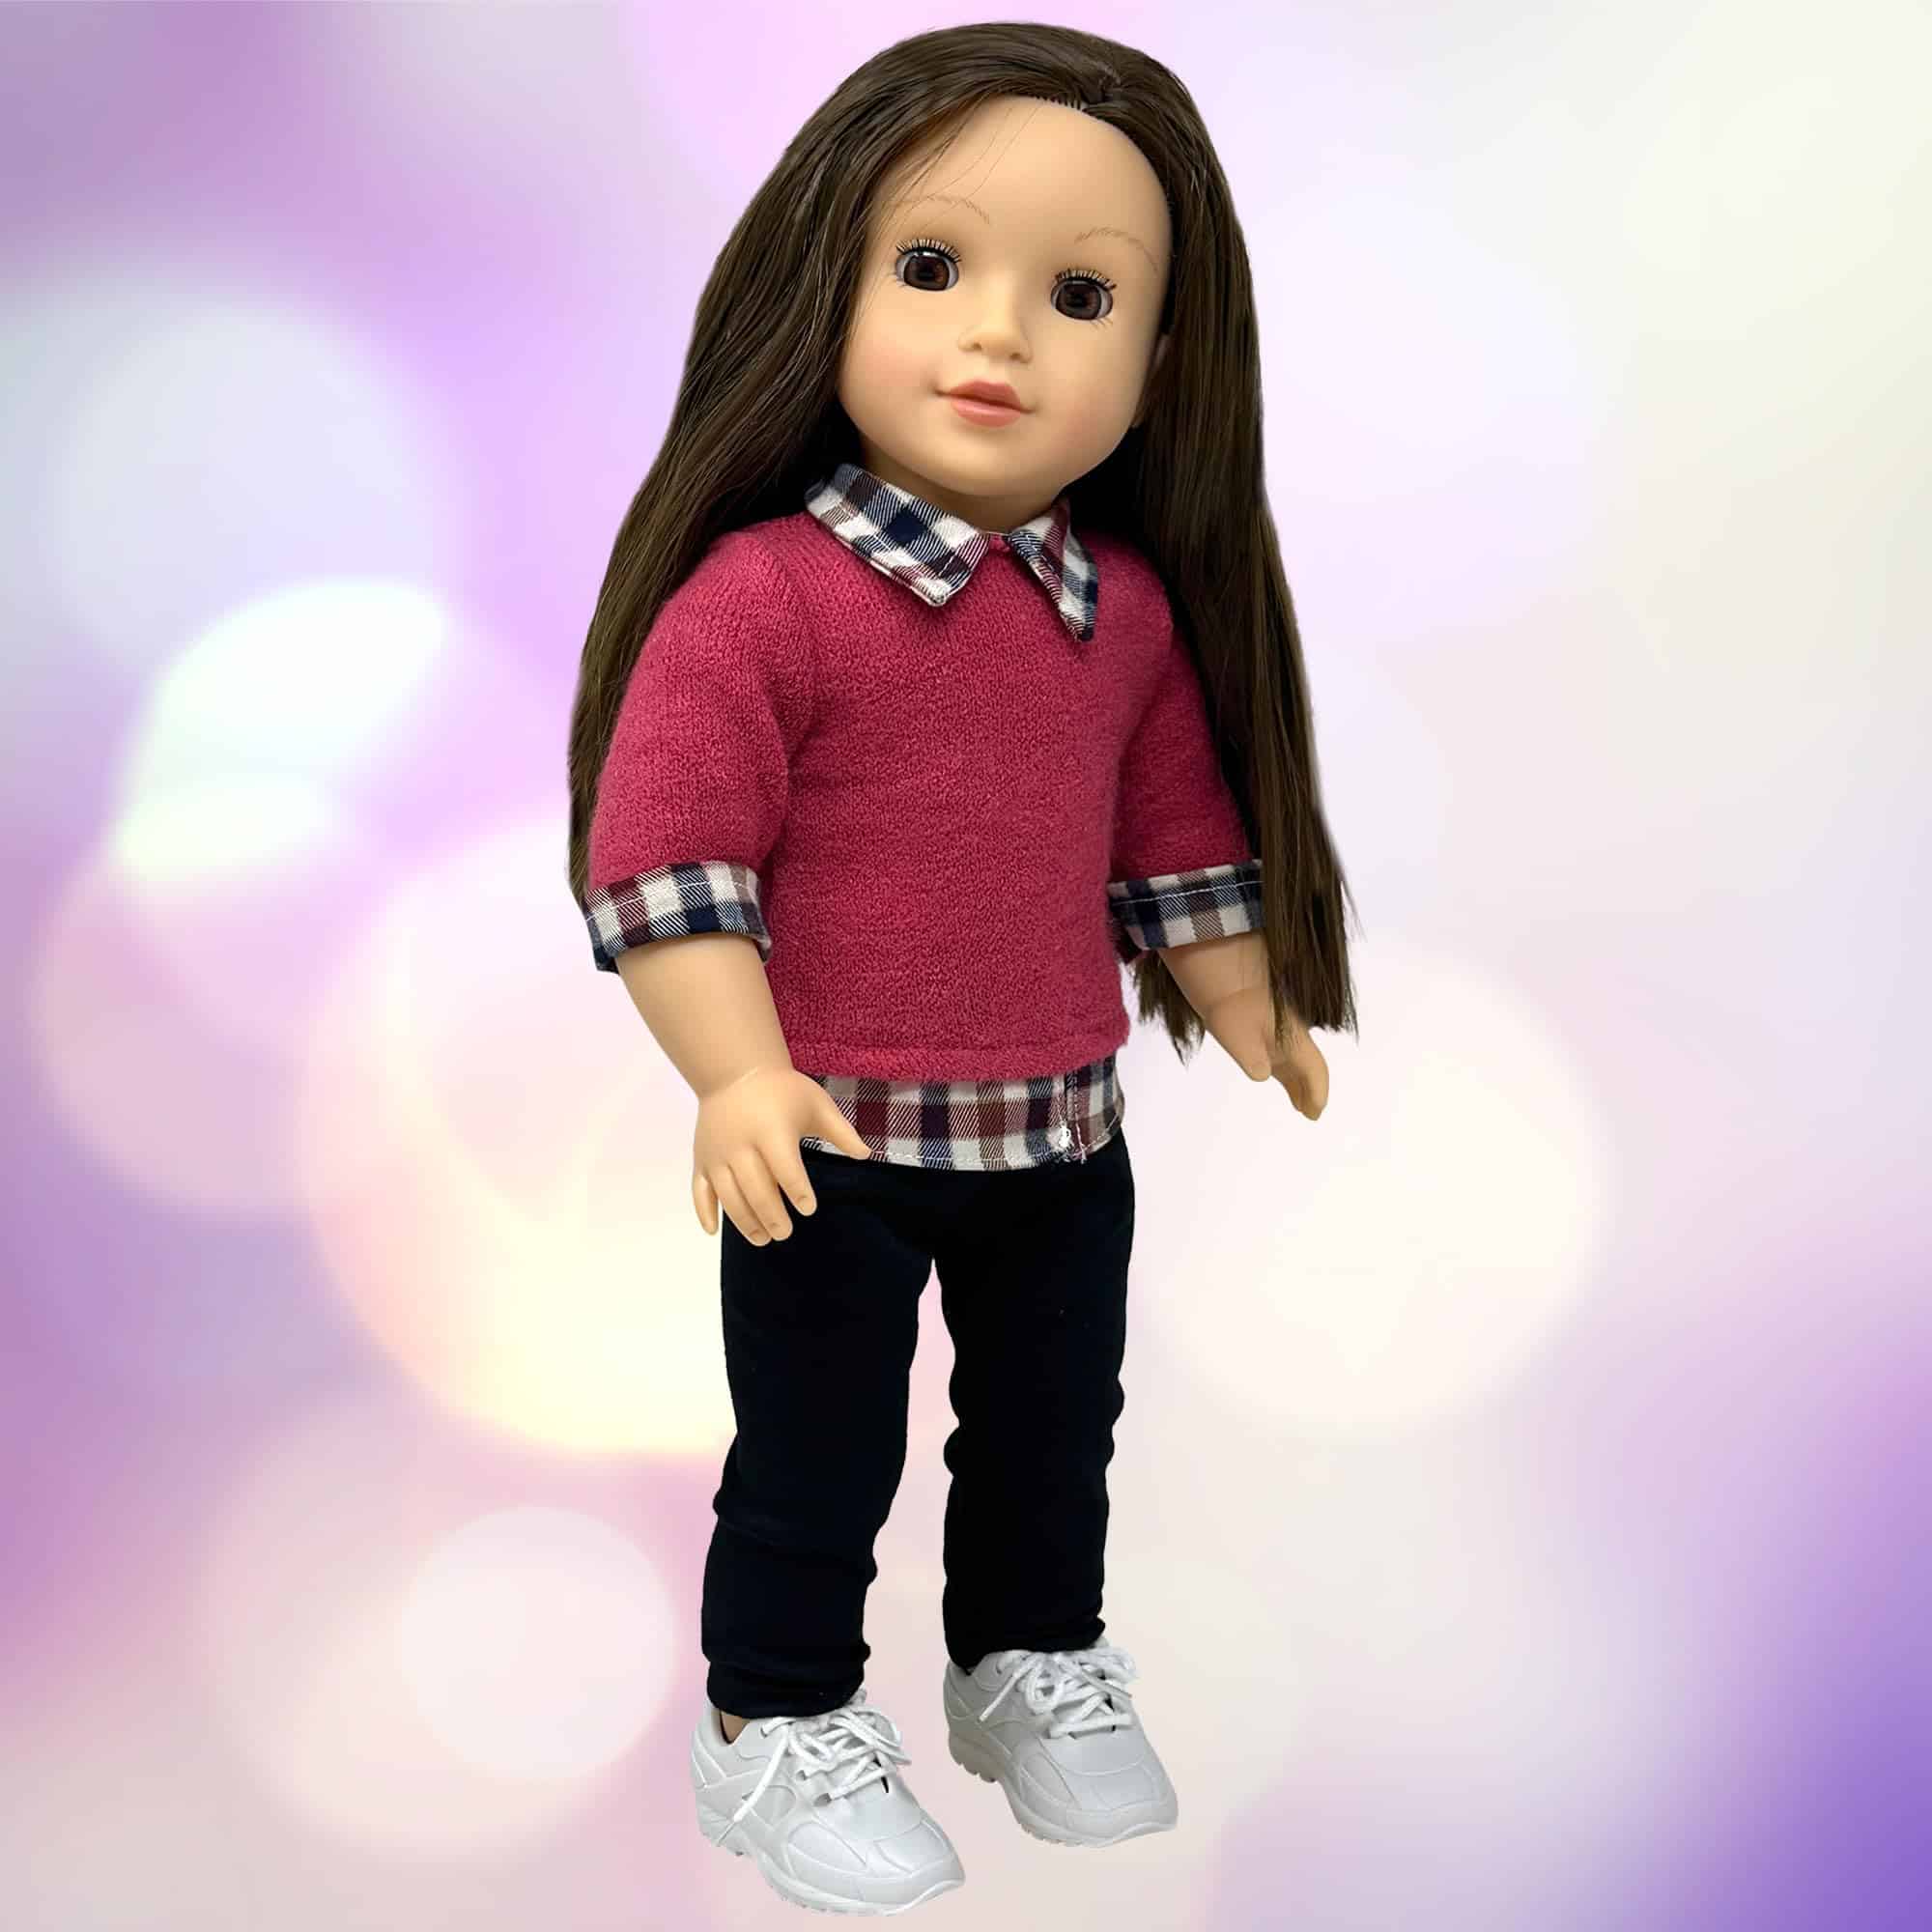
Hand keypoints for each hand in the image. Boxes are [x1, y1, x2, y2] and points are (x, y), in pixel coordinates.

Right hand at [692, 1065, 873, 1243]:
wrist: (734, 1072)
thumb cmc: (783, 1091)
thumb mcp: (816, 1104)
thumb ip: (841, 1132)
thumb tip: (867, 1154)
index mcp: (772, 1130)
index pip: (786, 1169)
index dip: (798, 1191)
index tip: (809, 1208)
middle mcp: (741, 1145)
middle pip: (756, 1189)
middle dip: (771, 1216)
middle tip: (785, 1233)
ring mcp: (717, 1154)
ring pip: (729, 1195)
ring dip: (744, 1221)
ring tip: (762, 1238)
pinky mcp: (701, 1159)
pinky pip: (699, 1189)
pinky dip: (704, 1212)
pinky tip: (715, 1231)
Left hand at [1199, 984, 1327, 1119]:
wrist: (1221, 979)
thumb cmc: (1229, 1006)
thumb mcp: (1236, 1033)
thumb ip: (1251, 1057)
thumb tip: (1263, 1075)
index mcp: (1291, 1038)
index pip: (1314, 1069)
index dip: (1317, 1091)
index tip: (1315, 1113)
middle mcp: (1291, 1037)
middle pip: (1309, 1068)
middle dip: (1312, 1091)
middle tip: (1312, 1114)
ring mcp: (1280, 1034)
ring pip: (1297, 1063)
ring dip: (1301, 1084)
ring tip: (1300, 1106)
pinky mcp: (1266, 1032)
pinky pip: (1284, 1057)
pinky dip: (1287, 1074)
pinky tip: (1279, 1080)